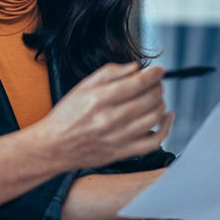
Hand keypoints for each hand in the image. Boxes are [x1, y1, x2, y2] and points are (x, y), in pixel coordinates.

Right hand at [30, 63, 172, 171]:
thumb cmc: (66, 116)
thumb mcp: (83, 86)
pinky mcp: (123, 152)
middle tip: (156, 84)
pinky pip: (154, 142)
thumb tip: (135, 67)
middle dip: (158, 87)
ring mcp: (119, 137)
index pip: (137, 83)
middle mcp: (111, 118)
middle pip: (149, 99)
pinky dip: (165, 128)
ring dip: (161, 104)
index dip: (154, 74)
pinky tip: (166, 118)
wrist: (54, 146)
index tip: (159, 70)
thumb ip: (110, 73)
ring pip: (154, 118)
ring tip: (156, 98)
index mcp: (101, 99)